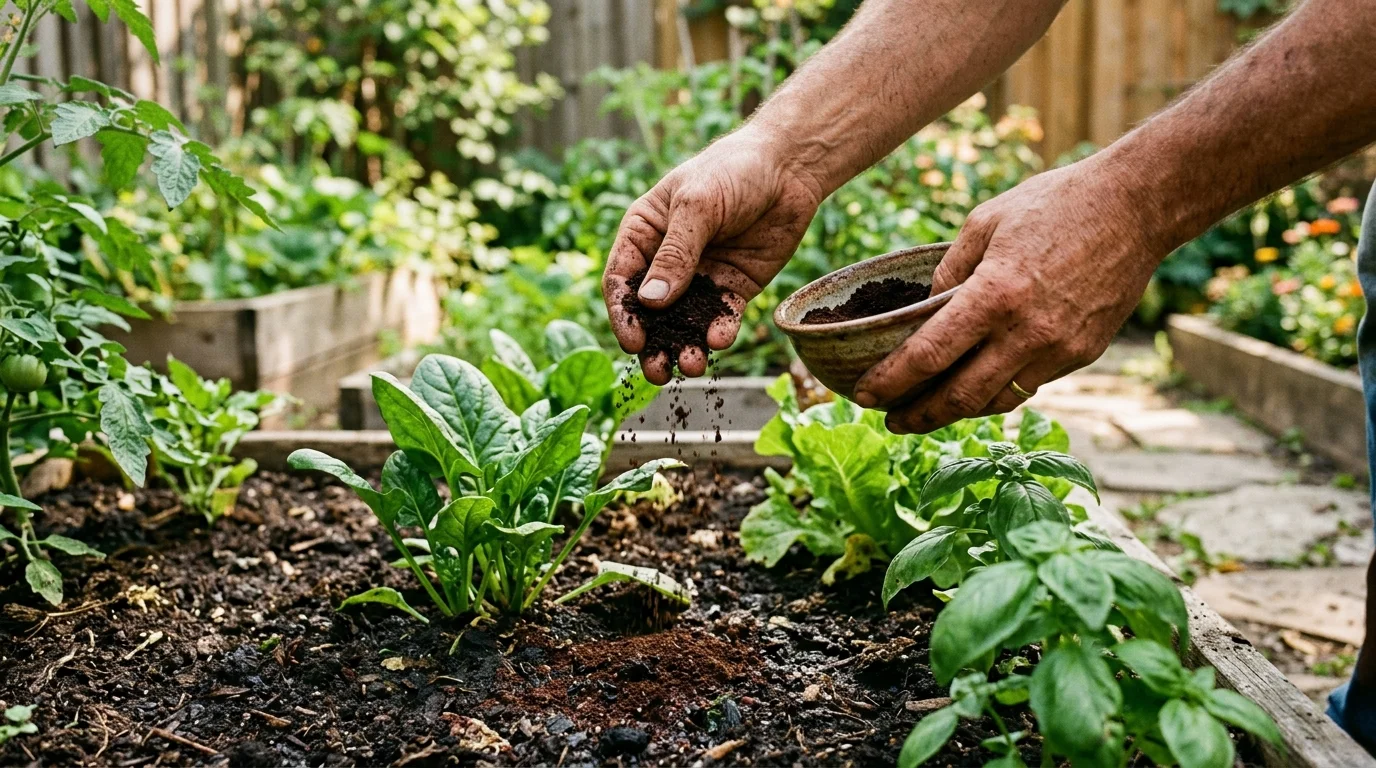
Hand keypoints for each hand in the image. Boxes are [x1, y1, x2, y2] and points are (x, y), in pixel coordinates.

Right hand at [603, 128, 823, 384]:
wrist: (790, 168)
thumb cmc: (733, 170)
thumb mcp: (697, 206)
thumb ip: (675, 254)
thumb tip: (650, 302)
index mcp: (644, 234)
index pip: (622, 280)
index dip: (624, 313)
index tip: (632, 342)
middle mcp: (667, 260)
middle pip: (651, 311)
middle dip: (653, 343)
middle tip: (657, 371)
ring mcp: (700, 276)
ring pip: (685, 321)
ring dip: (685, 346)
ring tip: (691, 365)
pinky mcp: (733, 287)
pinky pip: (721, 316)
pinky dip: (719, 331)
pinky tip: (720, 340)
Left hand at [853, 160, 1163, 432]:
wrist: (1136, 206)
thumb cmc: (1054, 203)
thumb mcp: (985, 222)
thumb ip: (949, 271)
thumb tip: (924, 309)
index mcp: (992, 295)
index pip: (928, 356)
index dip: (890, 383)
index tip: (864, 396)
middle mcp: (1025, 331)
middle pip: (959, 397)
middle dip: (918, 416)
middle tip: (891, 421)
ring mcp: (1058, 349)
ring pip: (996, 401)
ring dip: (958, 412)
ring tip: (929, 411)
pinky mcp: (1082, 354)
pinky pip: (1029, 384)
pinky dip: (998, 391)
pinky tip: (979, 386)